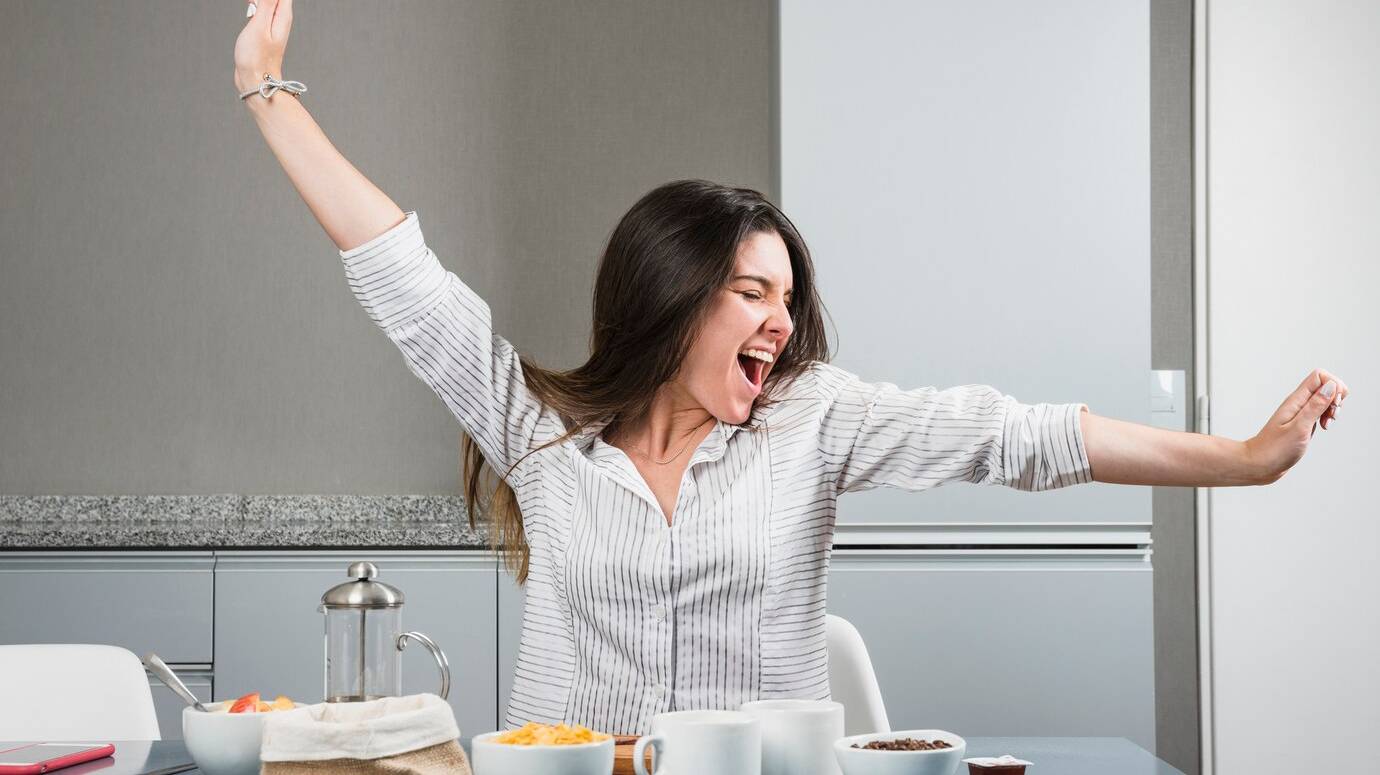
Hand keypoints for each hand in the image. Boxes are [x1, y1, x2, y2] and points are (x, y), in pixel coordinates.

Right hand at [234, 0, 293, 93]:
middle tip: (251, 7)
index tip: (255, 3)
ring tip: (250, 8)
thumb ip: (266, 4)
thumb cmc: (256, 58)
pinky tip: (249, 10)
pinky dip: (255, 6)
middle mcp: (281, 19)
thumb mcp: (259, 26)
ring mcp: (273, 24)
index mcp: (283, 15)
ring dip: (256, 1)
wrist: (255, 80)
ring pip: (268, 2)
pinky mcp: (264, 30)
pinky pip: (262, 10)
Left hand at [1244, 368, 1348, 483]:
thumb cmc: (1275, 449)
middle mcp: (1299, 403)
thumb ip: (1316, 407)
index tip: (1333, 405)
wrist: (1260, 464)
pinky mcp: (1303, 422)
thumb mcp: (1300, 427)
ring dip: (1333, 409)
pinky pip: (1320, 411)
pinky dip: (1327, 417)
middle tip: (1330, 416)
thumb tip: (1330, 386)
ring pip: (1325, 399)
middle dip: (1337, 398)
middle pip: (1326, 385)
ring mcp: (1301, 412)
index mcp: (1296, 401)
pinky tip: (1323, 428)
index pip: (1320, 376)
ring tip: (1326, 424)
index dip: (1334, 386)